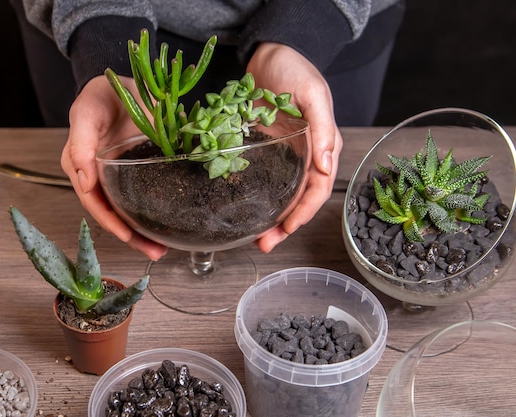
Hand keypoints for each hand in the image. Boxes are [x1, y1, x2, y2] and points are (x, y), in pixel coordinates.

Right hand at [61, 75, 167, 259]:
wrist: (121, 83)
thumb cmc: (99, 95)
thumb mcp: (86, 112)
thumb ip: (81, 143)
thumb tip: (83, 182)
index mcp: (80, 166)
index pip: (94, 203)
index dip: (111, 222)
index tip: (129, 237)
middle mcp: (96, 177)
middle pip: (112, 214)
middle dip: (132, 237)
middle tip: (155, 253)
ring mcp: (116, 176)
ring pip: (127, 211)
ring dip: (143, 232)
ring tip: (162, 250)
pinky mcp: (135, 172)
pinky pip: (142, 197)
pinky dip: (152, 213)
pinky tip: (167, 226)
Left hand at [246, 42, 343, 251]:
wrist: (269, 53)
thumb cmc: (294, 68)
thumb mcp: (312, 95)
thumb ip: (321, 130)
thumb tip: (327, 168)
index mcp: (324, 145)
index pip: (318, 188)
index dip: (304, 212)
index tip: (287, 230)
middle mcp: (307, 155)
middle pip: (300, 198)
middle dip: (285, 225)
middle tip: (265, 244)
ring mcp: (286, 154)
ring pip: (282, 193)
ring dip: (272, 217)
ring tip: (256, 238)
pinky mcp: (266, 149)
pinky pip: (265, 179)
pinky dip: (259, 196)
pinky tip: (246, 209)